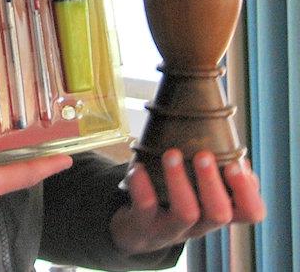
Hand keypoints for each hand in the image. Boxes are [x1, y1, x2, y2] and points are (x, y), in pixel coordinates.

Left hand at [110, 149, 265, 256]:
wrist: (138, 232)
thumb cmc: (173, 200)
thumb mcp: (199, 192)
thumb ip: (218, 175)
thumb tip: (241, 159)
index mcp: (217, 212)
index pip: (250, 213)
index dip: (248, 192)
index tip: (238, 165)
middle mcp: (200, 225)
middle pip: (219, 214)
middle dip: (212, 182)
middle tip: (204, 155)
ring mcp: (172, 228)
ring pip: (185, 213)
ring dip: (179, 181)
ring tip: (172, 154)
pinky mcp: (144, 225)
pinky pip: (145, 208)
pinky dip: (142, 185)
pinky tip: (138, 167)